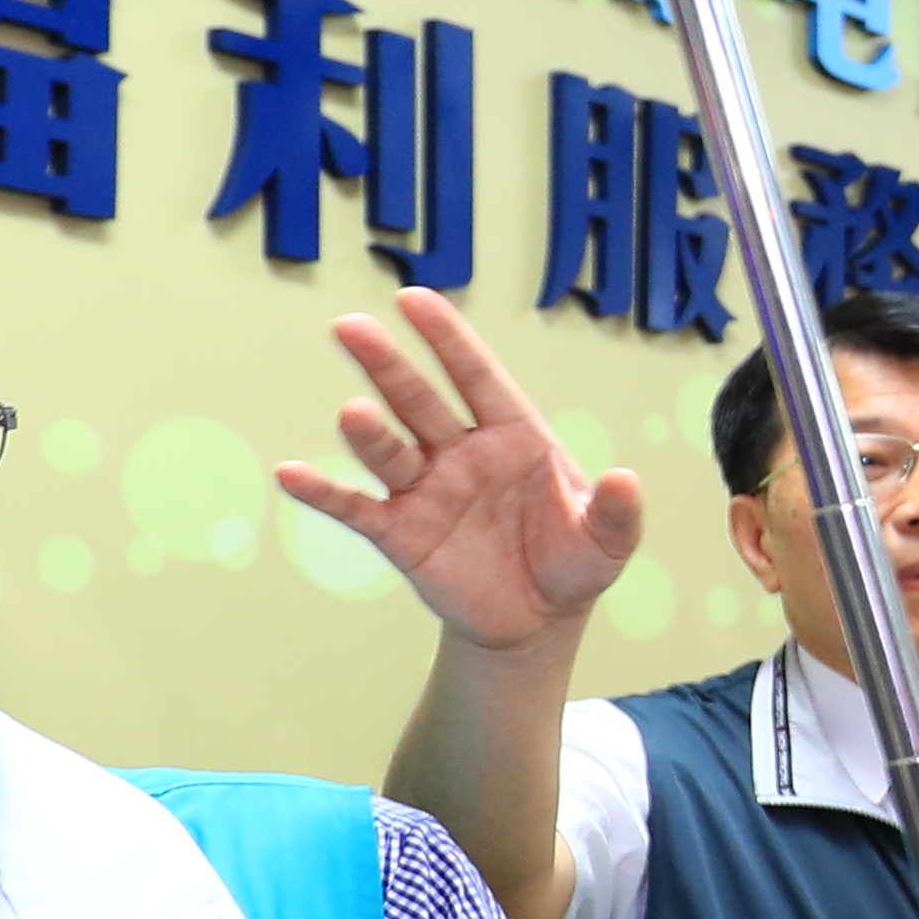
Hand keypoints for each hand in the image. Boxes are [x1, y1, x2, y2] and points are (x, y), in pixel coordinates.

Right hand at [276, 287, 641, 651]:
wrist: (539, 620)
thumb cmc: (573, 562)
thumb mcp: (607, 541)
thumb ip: (616, 512)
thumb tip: (625, 480)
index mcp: (514, 436)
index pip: (476, 377)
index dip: (447, 339)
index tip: (413, 299)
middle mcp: (461, 452)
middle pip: (420, 400)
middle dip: (389, 365)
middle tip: (350, 327)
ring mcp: (428, 490)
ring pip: (390, 451)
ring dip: (369, 433)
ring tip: (352, 413)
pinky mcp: (402, 534)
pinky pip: (358, 509)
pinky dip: (325, 493)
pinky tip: (292, 474)